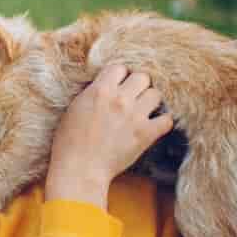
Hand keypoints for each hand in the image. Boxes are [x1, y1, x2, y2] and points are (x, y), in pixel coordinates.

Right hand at [45, 64, 174, 209]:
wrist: (80, 168)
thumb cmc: (69, 141)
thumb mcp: (75, 108)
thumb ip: (92, 93)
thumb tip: (106, 85)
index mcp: (99, 90)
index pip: (119, 68)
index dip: (118, 76)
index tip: (117, 86)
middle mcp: (119, 99)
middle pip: (142, 77)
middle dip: (137, 86)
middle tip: (132, 97)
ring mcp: (135, 116)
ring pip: (156, 94)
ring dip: (149, 102)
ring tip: (142, 111)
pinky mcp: (146, 134)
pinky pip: (166, 120)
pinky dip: (162, 122)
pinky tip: (153, 125)